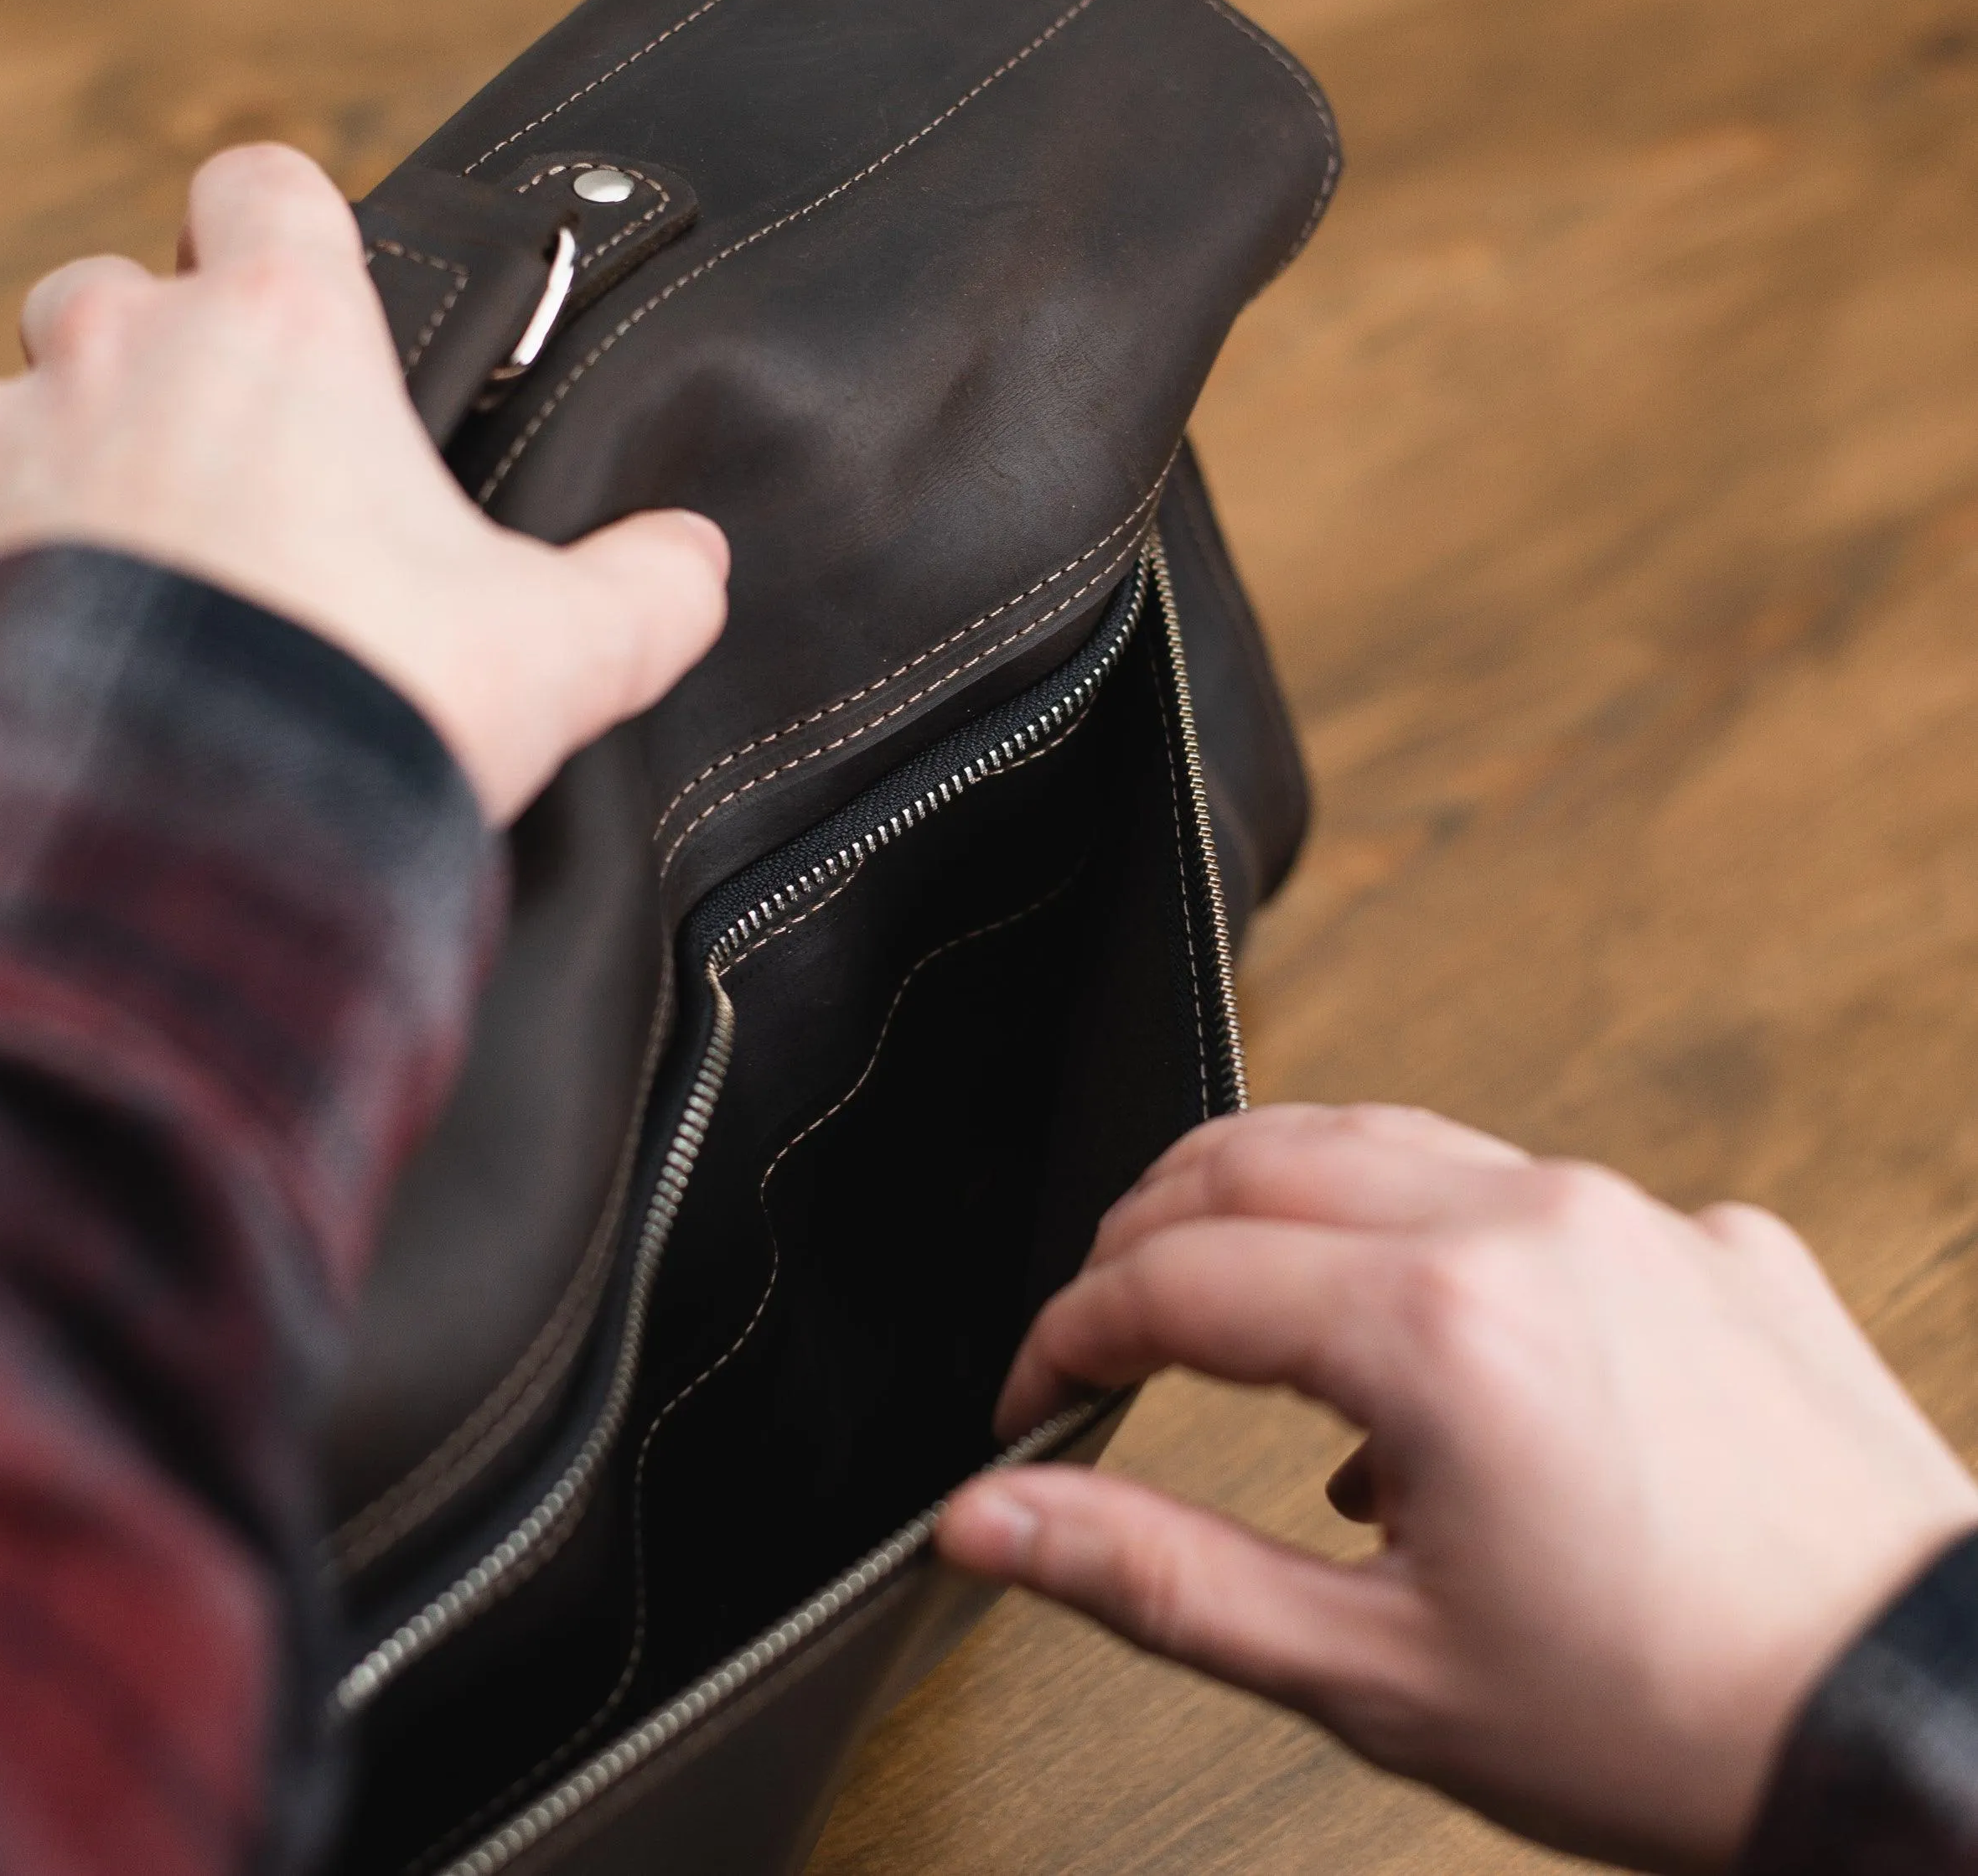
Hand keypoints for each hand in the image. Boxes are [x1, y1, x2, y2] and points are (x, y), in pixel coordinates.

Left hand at [0, 143, 726, 822]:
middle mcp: (117, 359)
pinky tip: (36, 667)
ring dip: (62, 480)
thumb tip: (695, 565)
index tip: (311, 289)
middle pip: (117, 293)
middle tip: (234, 492)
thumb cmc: (366, 710)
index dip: (291, 226)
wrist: (173, 846)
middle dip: (160, 365)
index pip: (270, 184)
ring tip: (135, 607)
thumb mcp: (562, 652)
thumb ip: (648, 591)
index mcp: (283, 339)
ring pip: (10, 417)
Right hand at [938, 1103, 1977, 1872]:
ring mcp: (1629, 1214)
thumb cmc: (1680, 1722)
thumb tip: (995, 1521)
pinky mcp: (1707, 1234)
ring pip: (1383, 1142)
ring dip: (1273, 1206)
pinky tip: (1417, 1350)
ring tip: (1228, 1307)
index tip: (1036, 1394)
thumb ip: (1157, 1574)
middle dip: (1145, 1236)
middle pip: (1257, 1156)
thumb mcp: (1376, 1673)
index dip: (1070, 1330)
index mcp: (1435, 1326)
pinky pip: (1517, 1188)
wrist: (1935, 1738)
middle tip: (1103, 1332)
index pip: (1172, 1274)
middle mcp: (1531, 1225)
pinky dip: (1420, 1235)